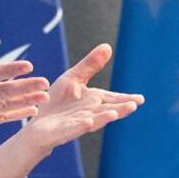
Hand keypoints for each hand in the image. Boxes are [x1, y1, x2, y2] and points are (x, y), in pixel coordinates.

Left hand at [21, 43, 143, 151]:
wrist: (37, 122)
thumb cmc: (57, 101)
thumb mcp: (73, 78)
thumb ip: (90, 65)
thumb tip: (108, 46)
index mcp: (93, 100)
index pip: (113, 99)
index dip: (126, 99)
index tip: (140, 99)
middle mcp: (89, 113)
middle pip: (107, 110)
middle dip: (120, 109)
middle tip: (134, 105)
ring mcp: (76, 123)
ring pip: (93, 121)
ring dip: (104, 118)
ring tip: (114, 114)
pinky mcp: (62, 131)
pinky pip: (73, 129)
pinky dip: (80, 126)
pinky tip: (87, 122)